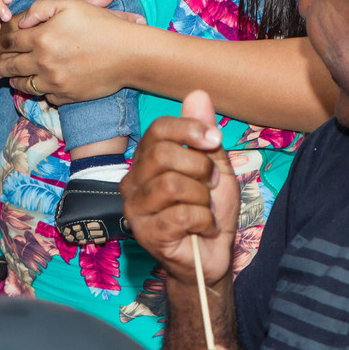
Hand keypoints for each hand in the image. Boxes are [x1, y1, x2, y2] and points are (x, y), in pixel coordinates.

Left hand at [0, 0, 145, 88]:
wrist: (129, 54)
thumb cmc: (102, 25)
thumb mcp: (72, 5)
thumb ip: (43, 8)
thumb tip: (22, 21)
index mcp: (42, 37)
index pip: (11, 41)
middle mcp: (43, 62)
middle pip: (11, 66)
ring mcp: (53, 82)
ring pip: (24, 85)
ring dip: (14, 82)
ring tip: (8, 81)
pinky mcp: (65, 97)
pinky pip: (45, 96)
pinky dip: (41, 91)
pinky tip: (39, 88)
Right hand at [121, 90, 238, 287]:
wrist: (211, 256)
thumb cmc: (209, 208)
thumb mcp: (215, 166)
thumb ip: (205, 134)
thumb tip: (197, 93)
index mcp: (147, 160)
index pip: (158, 130)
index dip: (189, 129)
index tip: (215, 140)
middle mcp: (133, 181)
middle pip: (163, 155)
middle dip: (200, 167)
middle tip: (211, 183)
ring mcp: (136, 208)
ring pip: (173, 185)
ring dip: (202, 197)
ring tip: (205, 208)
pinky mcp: (146, 234)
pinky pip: (183, 215)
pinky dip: (204, 220)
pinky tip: (203, 227)